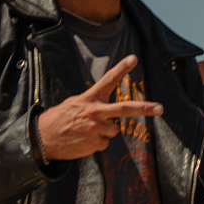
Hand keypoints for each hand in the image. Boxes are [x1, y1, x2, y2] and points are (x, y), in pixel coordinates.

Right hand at [35, 55, 163, 161]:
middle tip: (160, 108)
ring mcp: (96, 129)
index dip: (121, 69)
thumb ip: (93, 103)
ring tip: (87, 130)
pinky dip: (98, 143)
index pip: (107, 80)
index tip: (133, 59)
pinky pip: (105, 143)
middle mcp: (95, 112)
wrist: (42, 138)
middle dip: (145, 108)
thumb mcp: (74, 104)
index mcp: (89, 99)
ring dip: (105, 132)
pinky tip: (84, 140)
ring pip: (114, 130)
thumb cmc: (59, 119)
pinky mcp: (95, 144)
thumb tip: (110, 110)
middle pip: (125, 108)